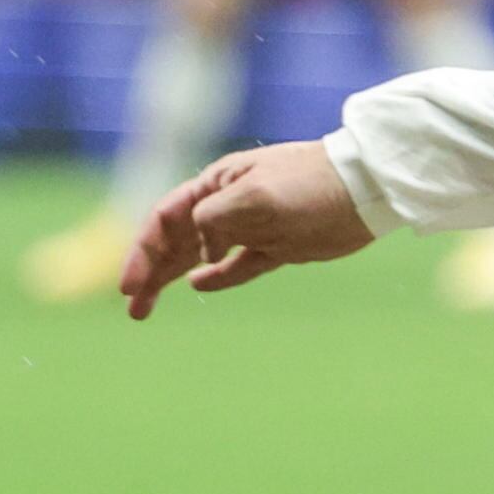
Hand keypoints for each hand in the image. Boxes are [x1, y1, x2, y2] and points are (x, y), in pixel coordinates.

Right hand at [121, 140, 370, 317]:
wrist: (363, 190)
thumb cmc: (307, 185)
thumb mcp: (253, 197)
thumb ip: (215, 219)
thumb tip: (201, 253)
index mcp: (216, 185)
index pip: (166, 218)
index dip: (142, 252)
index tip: (129, 286)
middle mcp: (227, 205)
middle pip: (176, 240)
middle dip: (150, 272)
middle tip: (133, 309)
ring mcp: (251, 227)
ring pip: (200, 256)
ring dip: (172, 278)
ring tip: (149, 308)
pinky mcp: (275, 247)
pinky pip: (235, 266)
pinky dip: (216, 277)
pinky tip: (197, 285)